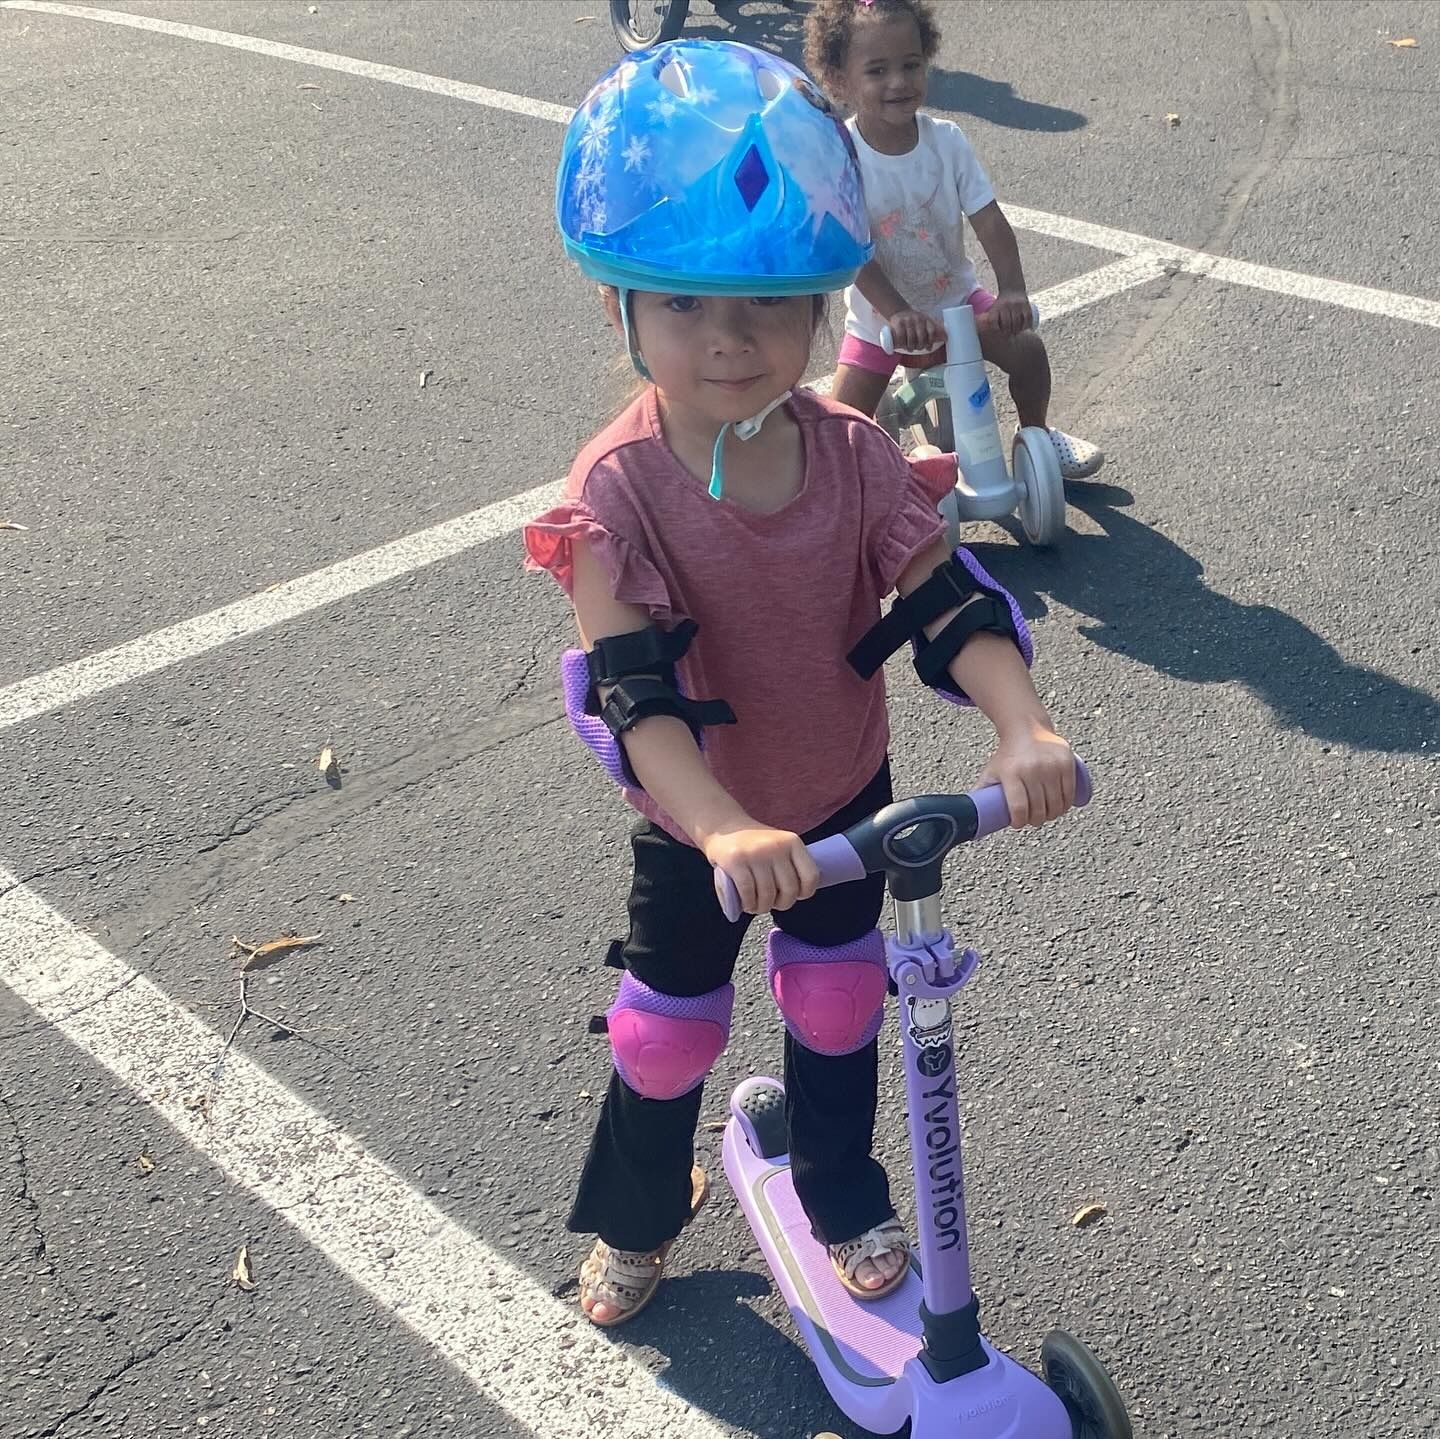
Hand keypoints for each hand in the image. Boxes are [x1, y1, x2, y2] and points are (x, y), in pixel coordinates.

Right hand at [703, 818, 818, 914]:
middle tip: (772, 904)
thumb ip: (792, 864)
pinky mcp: (735, 861)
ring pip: (767, 895)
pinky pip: (748, 893)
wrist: (723, 826)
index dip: (804, 893)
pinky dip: (748, 904)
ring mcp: (756, 853)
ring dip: (762, 907)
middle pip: (789, 890)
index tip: (793, 895)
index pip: (811, 876)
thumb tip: (802, 892)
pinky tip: (746, 903)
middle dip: (781, 904)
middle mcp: (776, 846)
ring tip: (756, 905)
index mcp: (792, 842)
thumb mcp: (779, 845)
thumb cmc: (754, 843)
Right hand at [886, 308, 944, 354]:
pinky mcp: (898, 323)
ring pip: (911, 338)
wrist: (899, 311)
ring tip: (910, 349)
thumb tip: (946, 338)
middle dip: (920, 346)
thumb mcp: (924, 321)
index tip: (929, 348)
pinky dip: (902, 344)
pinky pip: (901, 336)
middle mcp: (918, 318)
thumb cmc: (914, 321)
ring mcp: (907, 320)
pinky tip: (902, 346)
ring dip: (911, 347)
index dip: (931, 341)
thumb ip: (935, 328)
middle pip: (921, 337)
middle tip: (918, 348)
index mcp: (926, 318)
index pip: (932, 330)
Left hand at [975, 721, 1075, 828]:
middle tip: (1033, 820)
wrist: (1026, 728)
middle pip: (1039, 809)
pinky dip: (1066, 805)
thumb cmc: (1007, 756)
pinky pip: (1069, 793)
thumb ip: (981, 792)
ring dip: (1052, 815)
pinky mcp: (1066, 763)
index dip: (1019, 821)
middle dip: (1036, 820)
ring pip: (1056, 804)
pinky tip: (1060, 808)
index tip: (1018, 824)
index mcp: (1010, 773)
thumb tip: (966, 816)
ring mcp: (1051, 766)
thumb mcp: (992, 771)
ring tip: (1046, 815)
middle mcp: (1032, 769)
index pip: (1019, 807)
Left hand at [984, 290, 1032, 338]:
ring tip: (1015, 333)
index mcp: (996, 307)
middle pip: (1007, 324)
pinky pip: (1027, 319)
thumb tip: (983, 334)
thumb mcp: (993, 309)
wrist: (1012, 289)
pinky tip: (1023, 329)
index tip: (999, 334)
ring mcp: (1017, 305)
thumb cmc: (1001, 304)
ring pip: (1017, 323)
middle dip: (1007, 333)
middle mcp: (1006, 306)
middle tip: (1009, 336)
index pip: (993, 322)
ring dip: (1016, 331)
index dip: (995, 331)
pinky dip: (1026, 326)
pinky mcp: (1026, 305)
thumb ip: (989, 320)